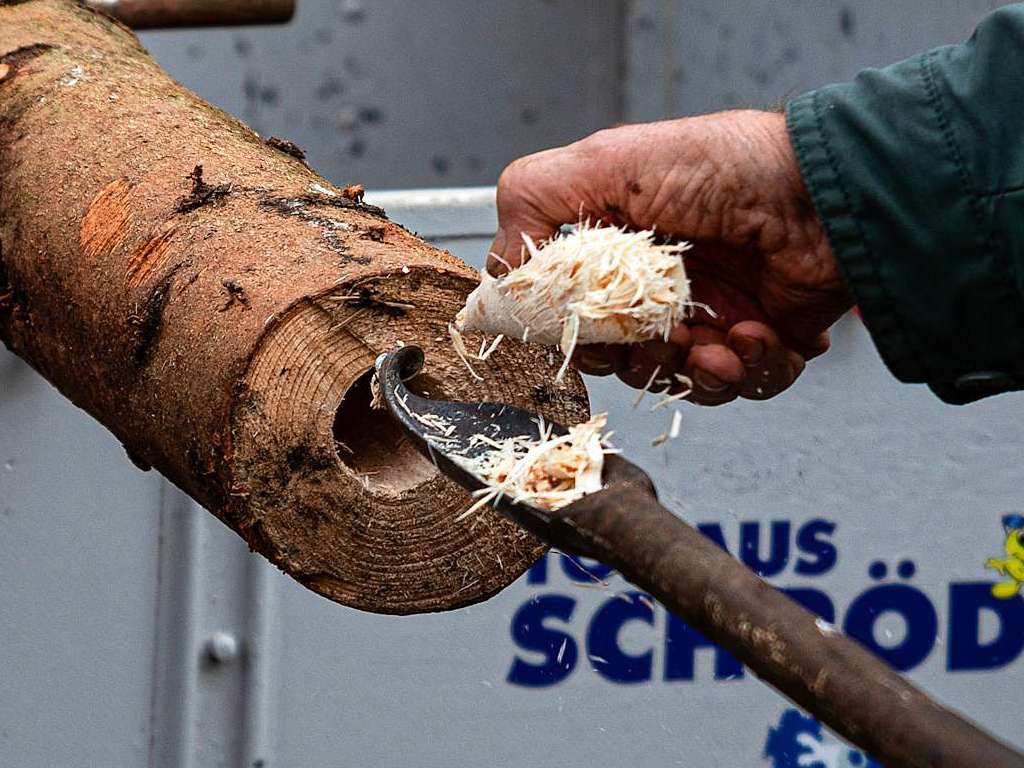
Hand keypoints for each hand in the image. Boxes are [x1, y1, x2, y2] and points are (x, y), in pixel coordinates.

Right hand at [487, 110, 853, 404]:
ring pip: (681, 381)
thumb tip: (498, 268)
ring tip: (717, 339)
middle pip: (624, 358)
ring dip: (694, 371)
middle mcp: (666, 285)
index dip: (577, 332)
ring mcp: (715, 315)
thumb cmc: (728, 167)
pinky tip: (755, 334)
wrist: (829, 190)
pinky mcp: (765, 341)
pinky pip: (743, 386)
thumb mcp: (609, 162)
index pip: (576, 313)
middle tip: (659, 334)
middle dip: (638, 357)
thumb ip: (534, 200)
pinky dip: (748, 370)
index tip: (585, 330)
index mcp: (623, 249)